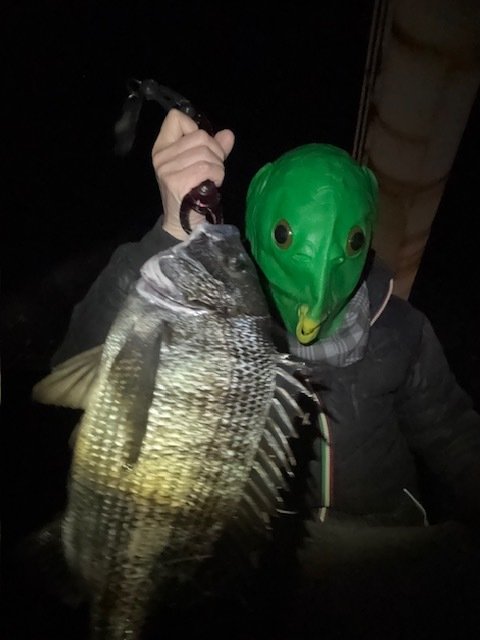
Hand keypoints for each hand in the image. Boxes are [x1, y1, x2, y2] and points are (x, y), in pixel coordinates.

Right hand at [152, 109, 234, 240]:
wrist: (182, 224)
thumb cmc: (191, 194)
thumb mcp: (200, 166)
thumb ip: (213, 149)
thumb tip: (228, 134)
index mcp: (162, 148)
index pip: (175, 118)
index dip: (195, 128)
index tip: (200, 147)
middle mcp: (161, 157)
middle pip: (200, 136)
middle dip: (215, 151)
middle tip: (214, 168)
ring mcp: (167, 170)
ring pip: (206, 152)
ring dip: (218, 166)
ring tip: (213, 179)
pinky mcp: (177, 182)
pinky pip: (207, 168)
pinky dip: (217, 175)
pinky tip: (212, 185)